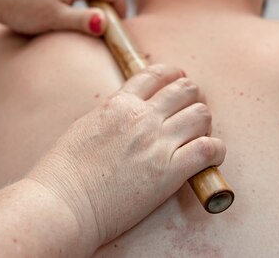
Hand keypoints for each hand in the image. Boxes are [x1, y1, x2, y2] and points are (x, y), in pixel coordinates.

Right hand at [27, 65, 226, 246]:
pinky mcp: (170, 172)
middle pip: (186, 90)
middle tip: (191, 114)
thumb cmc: (64, 173)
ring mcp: (157, 143)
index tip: (180, 83)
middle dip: (193, 98)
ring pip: (202, 114)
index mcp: (119, 104)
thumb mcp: (85, 127)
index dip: (174, 76)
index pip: (157, 75)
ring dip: (204, 124)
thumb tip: (127, 112)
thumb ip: (111, 114)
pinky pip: (209, 149)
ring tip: (198, 138)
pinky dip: (216, 151)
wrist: (62, 203)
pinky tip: (211, 157)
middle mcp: (142, 117)